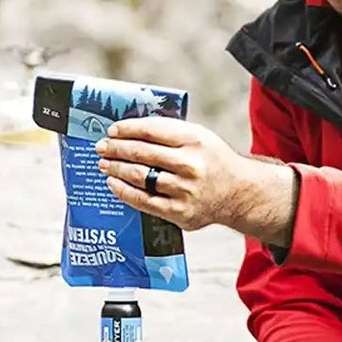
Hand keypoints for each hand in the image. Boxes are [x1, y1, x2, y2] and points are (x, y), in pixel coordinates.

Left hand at [94, 116, 295, 241]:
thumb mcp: (199, 137)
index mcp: (195, 140)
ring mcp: (185, 191)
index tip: (112, 130)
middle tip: (101, 147)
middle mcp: (191, 165)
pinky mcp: (180, 213)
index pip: (152, 130)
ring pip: (140, 177)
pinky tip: (113, 184)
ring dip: (116, 169)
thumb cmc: (212, 160)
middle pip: (142, 153)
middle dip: (116, 148)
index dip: (128, 129)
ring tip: (104, 164)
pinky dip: (124, 191)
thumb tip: (129, 130)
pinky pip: (144, 201)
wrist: (240, 193)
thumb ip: (169, 132)